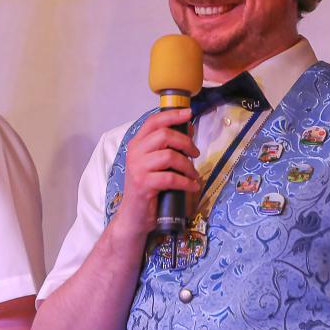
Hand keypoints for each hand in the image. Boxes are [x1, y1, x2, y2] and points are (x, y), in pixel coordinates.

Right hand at [112, 108, 198, 239]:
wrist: (134, 216)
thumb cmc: (147, 189)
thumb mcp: (156, 164)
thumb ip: (168, 147)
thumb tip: (189, 129)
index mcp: (137, 144)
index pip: (154, 121)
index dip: (172, 115)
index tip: (189, 113)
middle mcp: (135, 153)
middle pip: (164, 135)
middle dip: (185, 142)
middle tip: (195, 153)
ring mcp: (138, 169)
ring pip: (169, 156)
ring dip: (187, 165)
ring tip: (193, 175)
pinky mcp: (144, 185)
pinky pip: (171, 178)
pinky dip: (186, 182)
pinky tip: (192, 186)